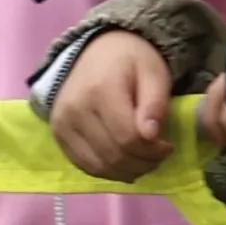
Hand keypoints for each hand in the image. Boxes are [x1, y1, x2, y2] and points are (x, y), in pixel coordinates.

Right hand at [46, 30, 177, 180]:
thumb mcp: (152, 72)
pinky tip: (123, 164)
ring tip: (142, 162)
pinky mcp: (58, 135)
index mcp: (100, 91)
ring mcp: (62, 125)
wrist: (92, 52)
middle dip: (141, 163)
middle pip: (112, 155)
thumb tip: (151, 136)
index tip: (167, 147)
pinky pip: (83, 165)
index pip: (127, 137)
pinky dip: (106, 171)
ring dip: (125, 171)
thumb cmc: (129, 60)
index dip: (151, 151)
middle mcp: (75, 110)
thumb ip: (155, 103)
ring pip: (97, 166)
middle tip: (158, 157)